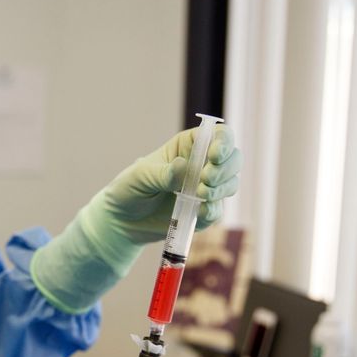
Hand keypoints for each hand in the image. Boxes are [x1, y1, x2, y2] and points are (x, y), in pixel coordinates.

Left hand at [99, 124, 239, 240]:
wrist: (123, 220)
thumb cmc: (129, 189)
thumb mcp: (140, 176)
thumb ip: (162, 172)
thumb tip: (183, 166)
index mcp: (188, 146)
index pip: (218, 135)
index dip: (223, 142)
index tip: (214, 156)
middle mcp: (201, 165)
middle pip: (233, 158)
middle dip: (225, 168)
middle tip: (206, 178)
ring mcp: (205, 189)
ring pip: (231, 183)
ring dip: (222, 189)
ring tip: (200, 194)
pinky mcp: (203, 211)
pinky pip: (218, 210)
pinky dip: (213, 210)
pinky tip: (200, 211)